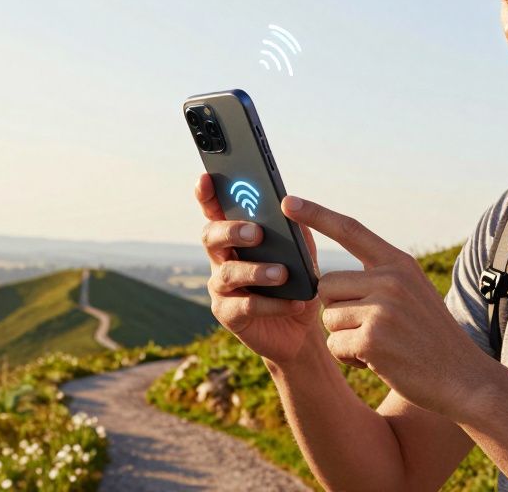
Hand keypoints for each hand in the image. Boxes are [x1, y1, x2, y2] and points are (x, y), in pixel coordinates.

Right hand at [195, 173, 323, 364]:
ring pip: (229, 273)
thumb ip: (296, 233)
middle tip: (256, 232)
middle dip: (231, 231)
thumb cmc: (295, 284)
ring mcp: (221, 288)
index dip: (206, 195)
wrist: (299, 330)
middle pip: (211, 237)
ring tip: (282, 273)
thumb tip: (293, 206)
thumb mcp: (301, 256)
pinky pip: (246, 306)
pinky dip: (272, 303)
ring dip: (257, 271)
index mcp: (235, 238)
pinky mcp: (229, 315)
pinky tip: (293, 302)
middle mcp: (221, 259)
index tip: (205, 178)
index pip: (215, 211)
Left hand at [281, 194, 489, 416]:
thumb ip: (377, 279)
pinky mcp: (372, 340)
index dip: (317, 214)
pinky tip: (379, 362)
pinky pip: (334, 346)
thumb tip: (324, 283)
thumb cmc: (432, 339)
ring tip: (380, 346)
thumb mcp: (412, 294)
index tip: (288, 201)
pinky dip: (349, 359)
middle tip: (369, 328)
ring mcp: (382, 309)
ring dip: (344, 337)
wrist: (463, 377)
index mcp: (399, 263)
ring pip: (328, 317)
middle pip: (326, 285)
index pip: (351, 229)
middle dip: (337, 310)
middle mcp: (390, 279)